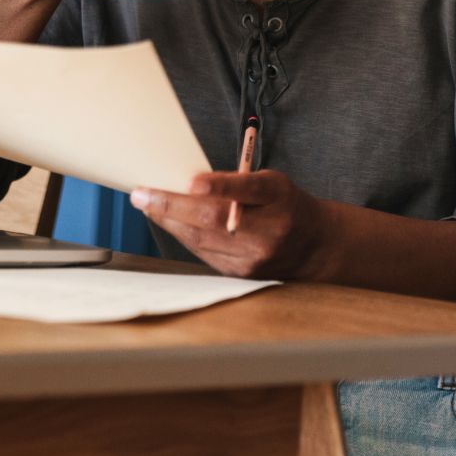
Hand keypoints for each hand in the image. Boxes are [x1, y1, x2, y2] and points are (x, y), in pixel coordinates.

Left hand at [130, 170, 331, 279]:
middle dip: (172, 206)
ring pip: (202, 239)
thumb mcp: (273, 183)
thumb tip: (190, 183)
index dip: (220, 186)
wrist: (313, 246)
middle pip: (214, 220)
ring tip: (147, 204)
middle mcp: (268, 230)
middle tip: (142, 195)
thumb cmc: (286, 205)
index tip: (192, 181)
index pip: (248, 190)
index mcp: (279, 198)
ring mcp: (254, 256)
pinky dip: (183, 236)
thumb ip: (238, 182)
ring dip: (169, 221)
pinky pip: (204, 253)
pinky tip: (169, 222)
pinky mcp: (242, 273)